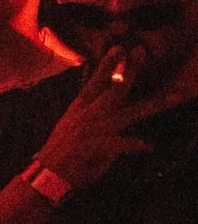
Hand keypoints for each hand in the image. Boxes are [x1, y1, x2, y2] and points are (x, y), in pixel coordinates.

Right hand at [36, 45, 171, 191]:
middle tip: (142, 52)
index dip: (108, 64)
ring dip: (156, 104)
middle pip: (115, 88)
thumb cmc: (61, 152)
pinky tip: (148, 146)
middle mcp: (89, 114)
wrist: (48, 174)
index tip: (120, 48)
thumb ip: (91, 114)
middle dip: (131, 70)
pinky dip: (137, 145)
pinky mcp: (98, 146)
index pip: (95, 81)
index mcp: (80, 108)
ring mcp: (95, 129)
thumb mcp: (71, 125)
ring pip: (130, 112)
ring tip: (176, 96)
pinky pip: (125, 143)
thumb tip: (112, 109)